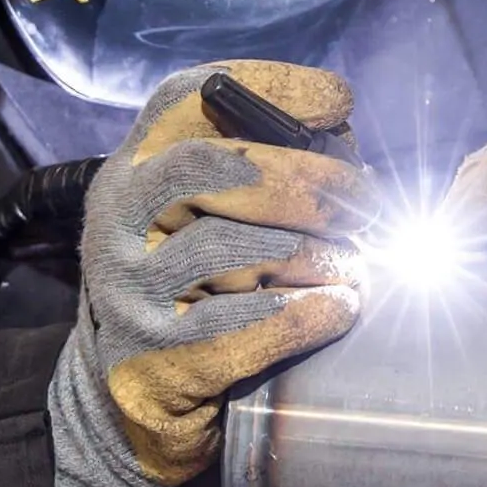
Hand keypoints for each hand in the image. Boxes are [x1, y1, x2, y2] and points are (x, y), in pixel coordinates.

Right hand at [48, 60, 373, 486]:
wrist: (120, 398)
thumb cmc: (190, 288)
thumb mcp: (199, 215)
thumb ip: (259, 169)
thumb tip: (344, 144)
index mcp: (135, 167)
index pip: (190, 97)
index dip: (272, 88)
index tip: (340, 103)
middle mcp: (120, 218)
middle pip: (218, 166)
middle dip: (310, 179)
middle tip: (365, 204)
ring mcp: (131, 290)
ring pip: (238, 250)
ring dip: (317, 255)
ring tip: (355, 265)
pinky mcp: (157, 360)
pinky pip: (248, 326)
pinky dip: (309, 314)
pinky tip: (340, 308)